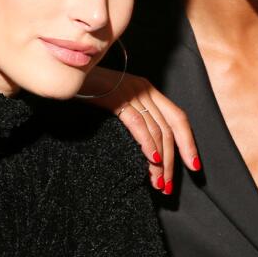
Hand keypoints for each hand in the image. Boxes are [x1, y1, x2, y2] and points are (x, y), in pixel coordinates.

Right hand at [80, 67, 200, 191]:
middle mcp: (144, 89)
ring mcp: (131, 92)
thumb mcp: (116, 100)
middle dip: (173, 161)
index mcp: (147, 89)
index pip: (178, 117)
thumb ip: (134, 115)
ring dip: (160, 161)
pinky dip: (147, 144)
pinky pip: (138, 124)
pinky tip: (151, 160)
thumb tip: (147, 147)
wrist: (64, 70)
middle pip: (169, 128)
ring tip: (158, 183)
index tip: (193, 166)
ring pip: (156, 130)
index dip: (188, 143)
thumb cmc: (87, 90)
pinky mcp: (116, 98)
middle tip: (168, 186)